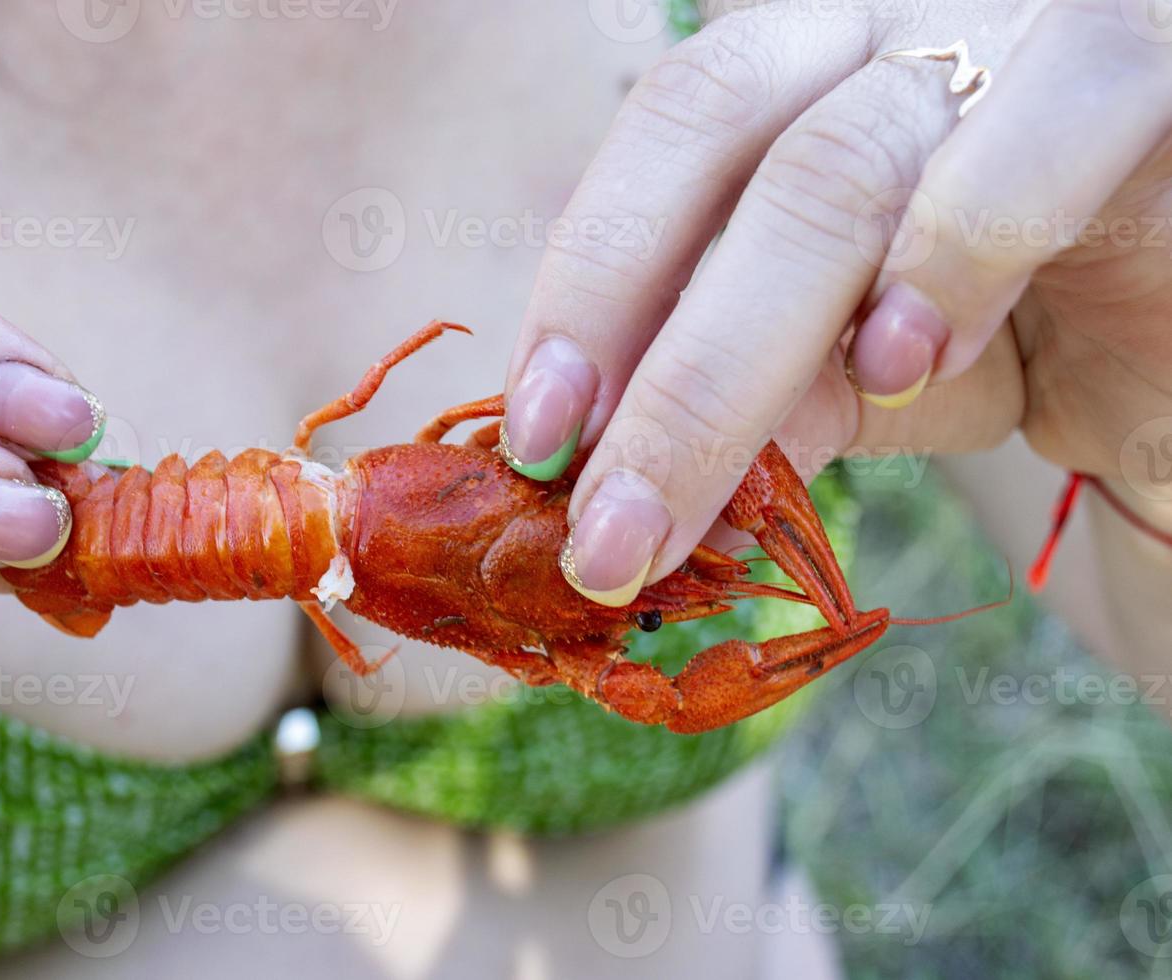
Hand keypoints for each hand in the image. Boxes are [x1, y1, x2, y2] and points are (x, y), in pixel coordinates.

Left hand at [501, 0, 1171, 604]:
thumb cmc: (1001, 337)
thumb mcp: (848, 379)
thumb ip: (754, 397)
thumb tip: (625, 479)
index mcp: (790, 73)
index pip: (656, 139)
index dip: (585, 285)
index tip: (538, 437)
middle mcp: (880, 25)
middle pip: (715, 137)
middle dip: (644, 356)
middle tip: (601, 524)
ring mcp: (1006, 31)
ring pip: (840, 162)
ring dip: (746, 353)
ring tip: (708, 501)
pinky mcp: (1139, 75)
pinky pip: (1046, 130)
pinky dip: (955, 256)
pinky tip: (905, 366)